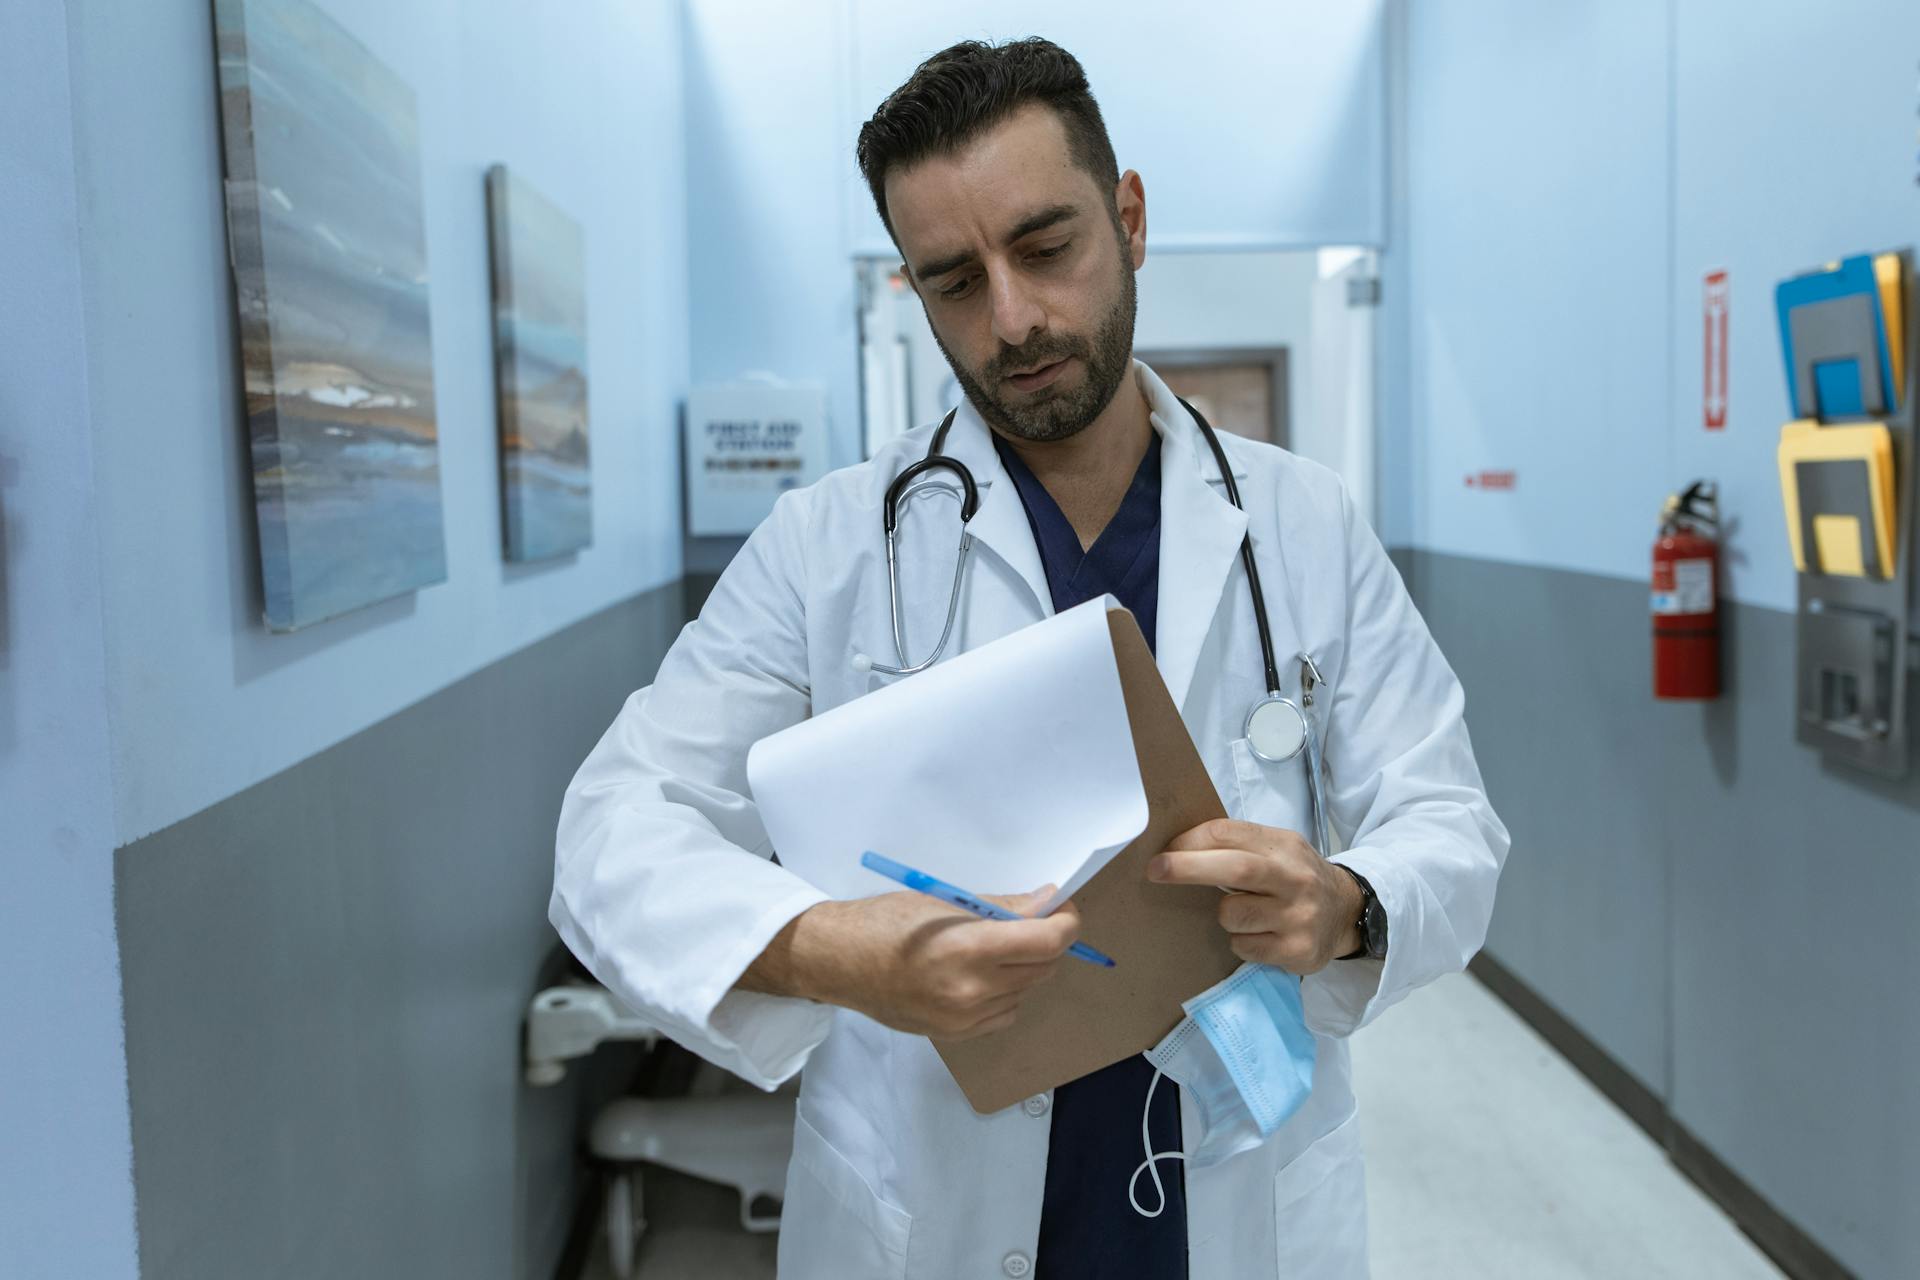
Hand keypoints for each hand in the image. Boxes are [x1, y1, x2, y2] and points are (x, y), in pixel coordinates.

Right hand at [747, 887, 1081, 1040]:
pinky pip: (1006, 1013)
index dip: (1065, 921)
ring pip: (1027, 991)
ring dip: (1024, 968)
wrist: (839, 963)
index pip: (1048, 941)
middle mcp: (972, 991)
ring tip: (992, 949)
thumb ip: (1002, 906)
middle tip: (1028, 922)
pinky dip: (1005, 993)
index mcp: (968, 949)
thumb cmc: (886, 922)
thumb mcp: (945, 902)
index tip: (1061, 908)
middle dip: (1046, 942)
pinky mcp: (957, 1036)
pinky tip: (979, 976)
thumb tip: (1047, 902)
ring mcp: (965, 1019)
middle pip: (1044, 967)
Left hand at [1145, 819, 1361, 973]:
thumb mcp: (1276, 849)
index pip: (1229, 834)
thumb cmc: (1294, 877)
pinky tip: (1261, 935)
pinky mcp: (1298, 951)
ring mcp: (1299, 916)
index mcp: (1284, 845)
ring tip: (1245, 913)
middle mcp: (1295, 878)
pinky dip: (1241, 942)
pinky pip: (1244, 947)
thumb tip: (1177, 848)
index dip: (1190, 842)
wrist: (1346, 912)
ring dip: (1225, 916)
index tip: (1163, 852)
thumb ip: (1238, 846)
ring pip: (1232, 915)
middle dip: (1187, 868)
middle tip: (1155, 870)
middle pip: (1235, 868)